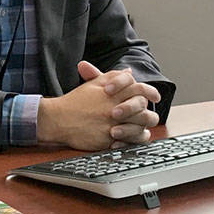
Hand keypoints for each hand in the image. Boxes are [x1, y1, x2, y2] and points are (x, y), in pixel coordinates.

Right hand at [36, 61, 160, 150]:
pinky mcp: (107, 139)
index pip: (139, 88)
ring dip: (143, 126)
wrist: (57, 120)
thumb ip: (114, 77)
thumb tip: (129, 72)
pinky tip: (134, 137)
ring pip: (139, 126)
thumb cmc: (75, 102)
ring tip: (142, 127)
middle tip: (147, 114)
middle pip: (142, 108)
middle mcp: (114, 107)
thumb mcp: (94, 85)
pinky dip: (134, 140)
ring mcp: (111, 123)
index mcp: (112, 92)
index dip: (150, 92)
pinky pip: (129, 141)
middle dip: (147, 111)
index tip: (155, 97)